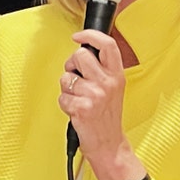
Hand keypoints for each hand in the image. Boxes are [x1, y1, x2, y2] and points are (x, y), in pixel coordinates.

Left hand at [58, 29, 127, 160]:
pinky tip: (76, 111)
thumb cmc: (107, 116)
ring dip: (67, 89)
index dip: (90, 35)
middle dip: (72, 65)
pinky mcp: (82, 108)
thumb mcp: (113, 88)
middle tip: (77, 79)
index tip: (78, 36)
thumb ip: (101, 69)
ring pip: (66, 77)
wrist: (109, 145)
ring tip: (79, 100)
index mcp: (117, 75)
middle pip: (80, 56)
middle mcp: (108, 83)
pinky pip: (62, 96)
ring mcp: (95, 95)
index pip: (107, 45)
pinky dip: (65, 104)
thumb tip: (82, 51)